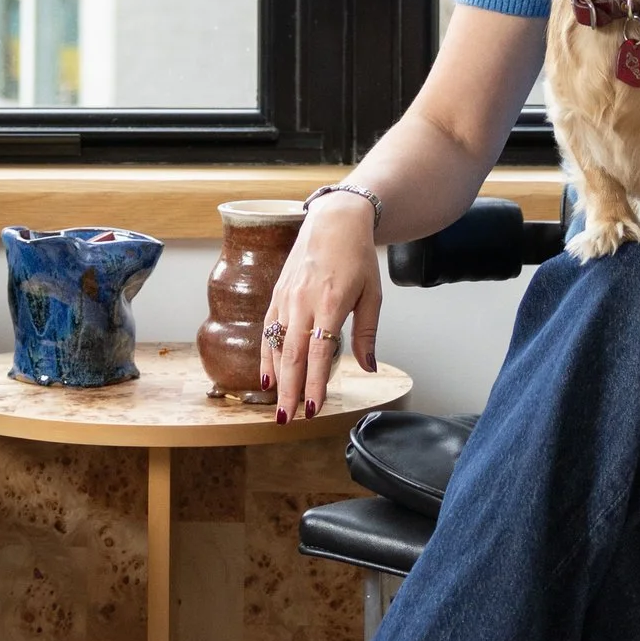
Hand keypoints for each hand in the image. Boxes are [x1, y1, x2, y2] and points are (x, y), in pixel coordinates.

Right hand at [264, 197, 383, 423]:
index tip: (313, 408)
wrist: (334, 220)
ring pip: (276, 345)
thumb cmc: (357, 256)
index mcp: (330, 301)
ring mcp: (286, 297)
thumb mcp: (373, 294)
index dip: (314, 383)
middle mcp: (303, 301)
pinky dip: (266, 356)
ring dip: (277, 379)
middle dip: (289, 391)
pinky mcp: (277, 294)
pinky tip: (268, 377)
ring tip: (278, 408)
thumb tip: (368, 367)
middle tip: (288, 420)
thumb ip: (367, 333)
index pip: (319, 353)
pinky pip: (268, 331)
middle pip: (292, 355)